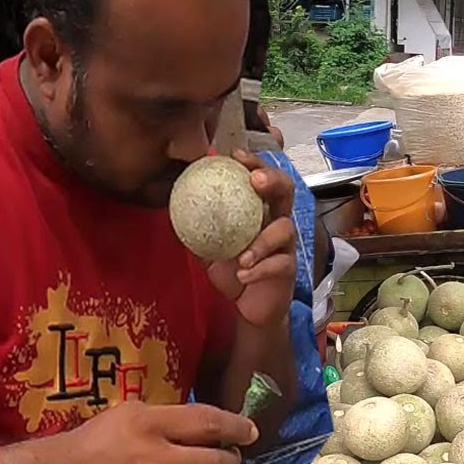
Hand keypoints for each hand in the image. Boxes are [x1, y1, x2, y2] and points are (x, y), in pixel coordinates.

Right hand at [55, 401, 258, 463]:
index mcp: (149, 426)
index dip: (237, 427)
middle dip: (231, 459)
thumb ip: (176, 417)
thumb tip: (221, 426)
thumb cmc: (103, 438)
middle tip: (227, 454)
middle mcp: (153, 462)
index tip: (249, 431)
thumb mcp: (136, 412)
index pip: (208, 424)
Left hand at [207, 151, 297, 325]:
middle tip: (255, 181)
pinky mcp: (288, 269)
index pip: (263, 178)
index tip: (236, 156)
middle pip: (286, 190)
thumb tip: (175, 203)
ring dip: (262, 241)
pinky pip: (279, 264)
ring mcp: (285, 245)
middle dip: (273, 180)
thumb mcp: (210, 248)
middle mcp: (276, 222)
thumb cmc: (233, 271)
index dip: (254, 162)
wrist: (247, 307)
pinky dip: (259, 269)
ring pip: (284, 229)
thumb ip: (198, 227)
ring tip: (242, 257)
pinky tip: (243, 275)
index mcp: (259, 211)